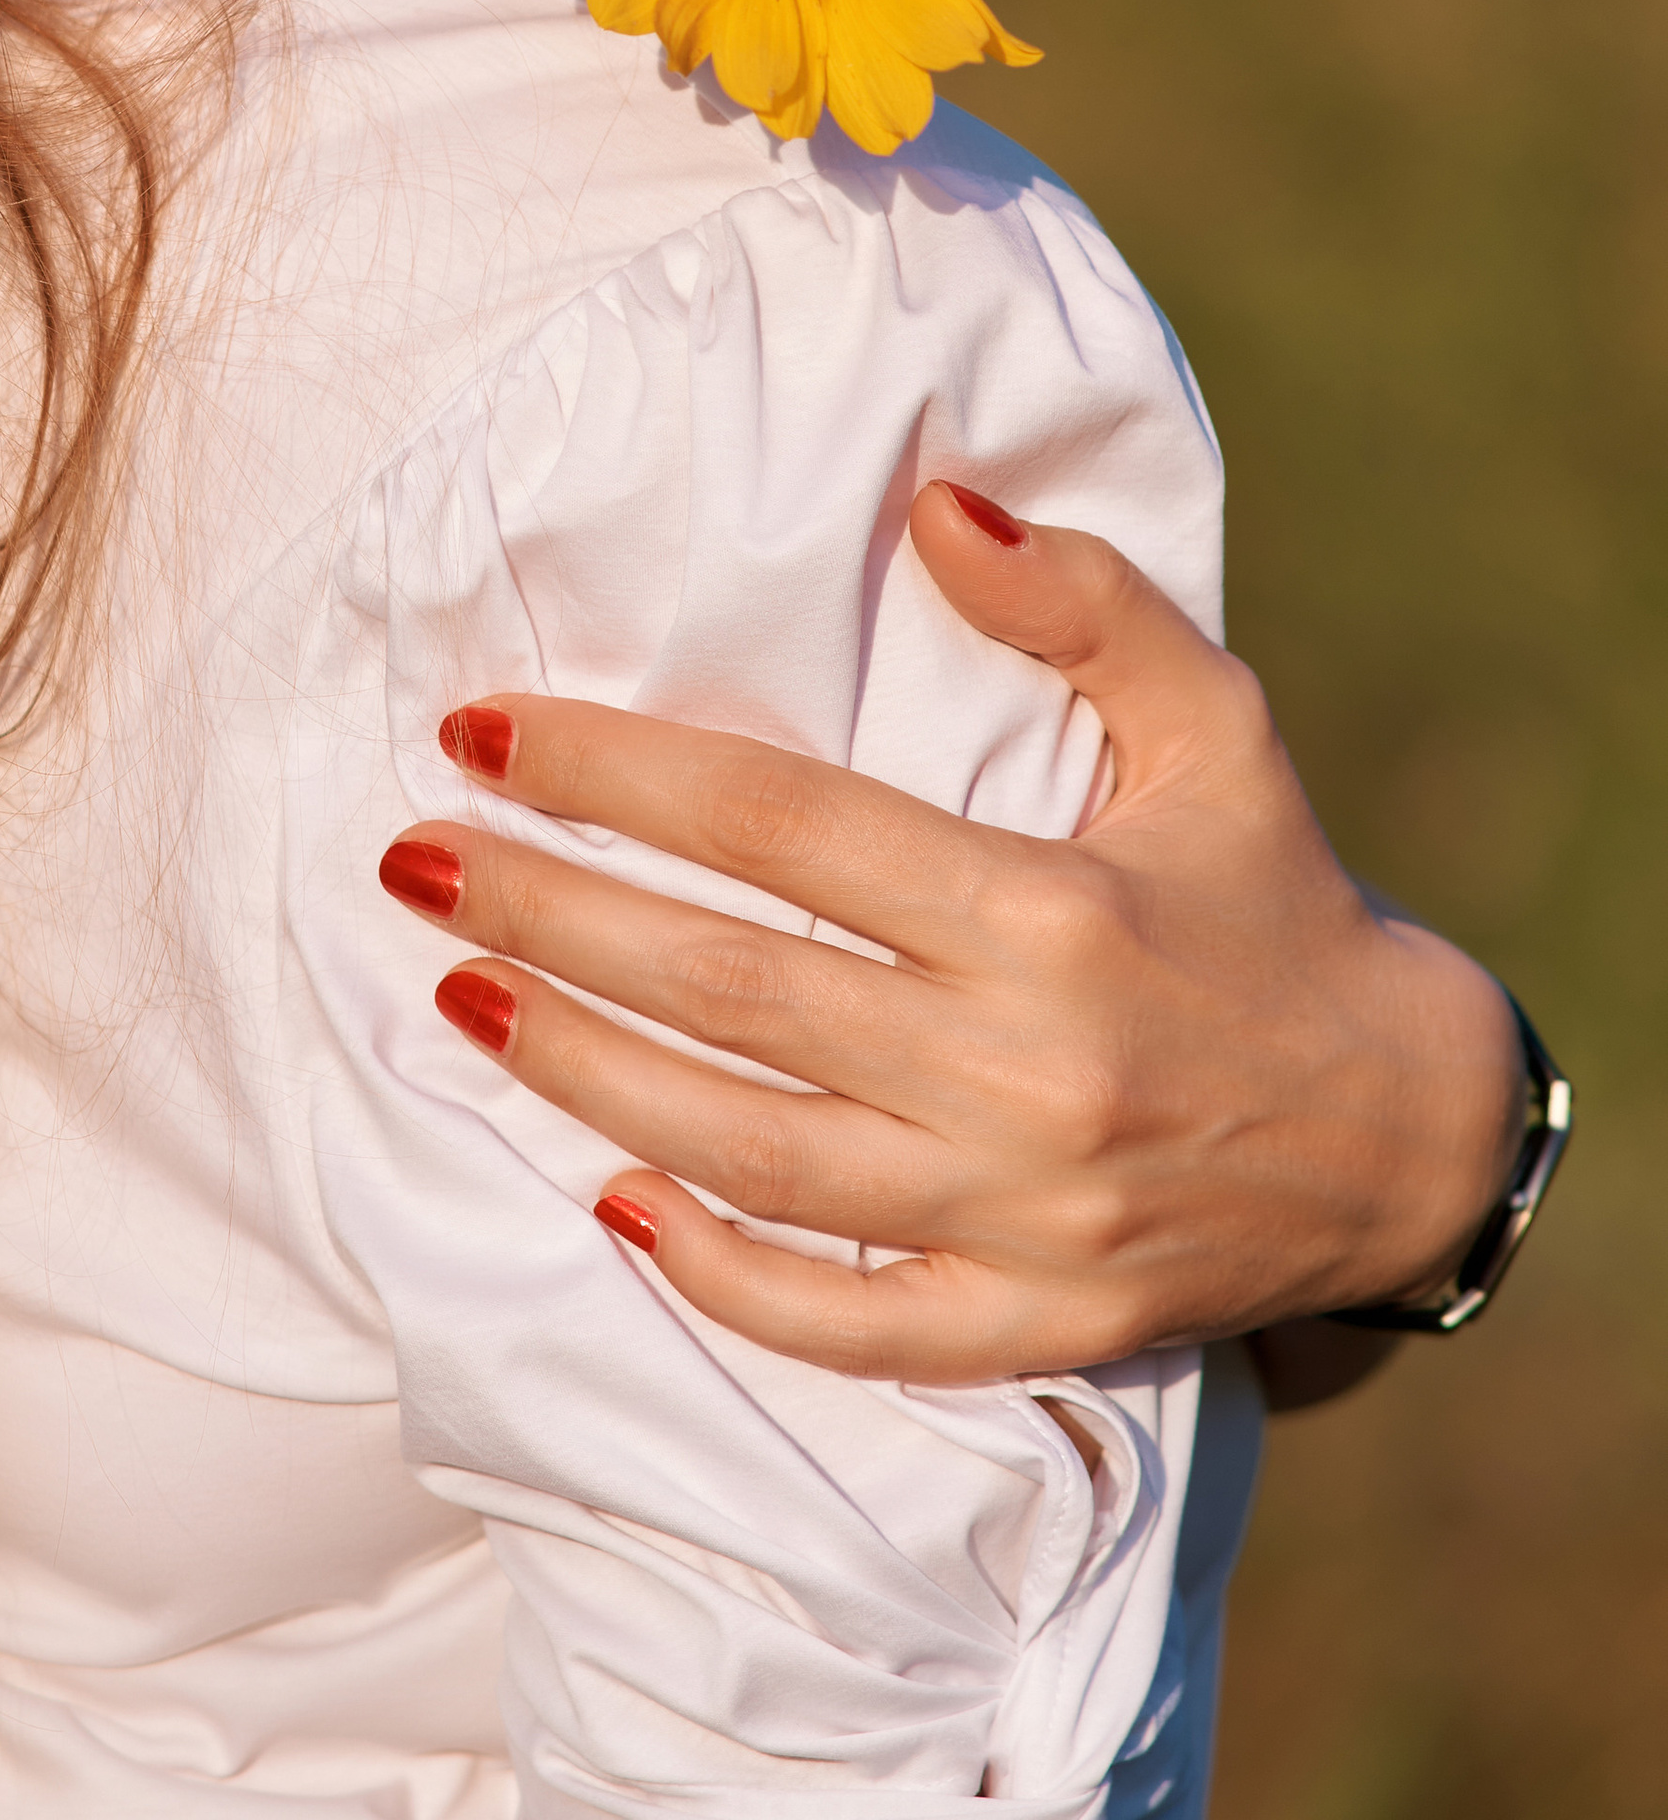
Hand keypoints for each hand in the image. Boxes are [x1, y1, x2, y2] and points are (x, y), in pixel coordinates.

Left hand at [379, 484, 1525, 1386]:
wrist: (1410, 1134)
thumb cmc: (1277, 897)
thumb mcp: (1215, 720)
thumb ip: (1080, 602)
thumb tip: (933, 496)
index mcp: (1052, 908)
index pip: (782, 824)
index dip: (617, 771)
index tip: (482, 727)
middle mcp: (1023, 1067)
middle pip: (729, 983)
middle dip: (546, 914)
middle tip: (411, 858)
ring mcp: (1020, 1213)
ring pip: (749, 1145)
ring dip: (581, 1069)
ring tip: (458, 993)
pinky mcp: (1031, 1324)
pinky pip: (843, 1317)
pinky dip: (719, 1272)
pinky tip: (609, 1201)